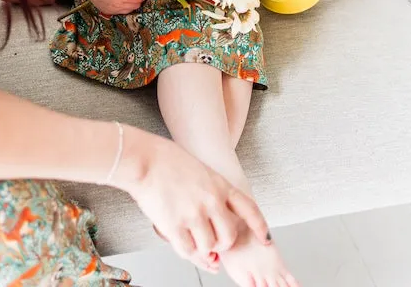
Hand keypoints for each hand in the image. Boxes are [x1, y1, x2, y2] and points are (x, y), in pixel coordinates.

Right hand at [117, 129, 270, 263]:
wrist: (145, 159)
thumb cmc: (166, 162)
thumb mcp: (199, 172)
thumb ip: (209, 197)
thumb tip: (210, 226)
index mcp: (219, 185)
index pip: (249, 209)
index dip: (259, 227)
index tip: (265, 240)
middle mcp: (211, 201)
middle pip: (229, 237)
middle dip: (222, 245)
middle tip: (213, 245)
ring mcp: (194, 214)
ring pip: (209, 247)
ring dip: (202, 249)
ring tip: (192, 239)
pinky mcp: (175, 226)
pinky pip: (188, 251)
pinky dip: (187, 252)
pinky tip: (182, 243)